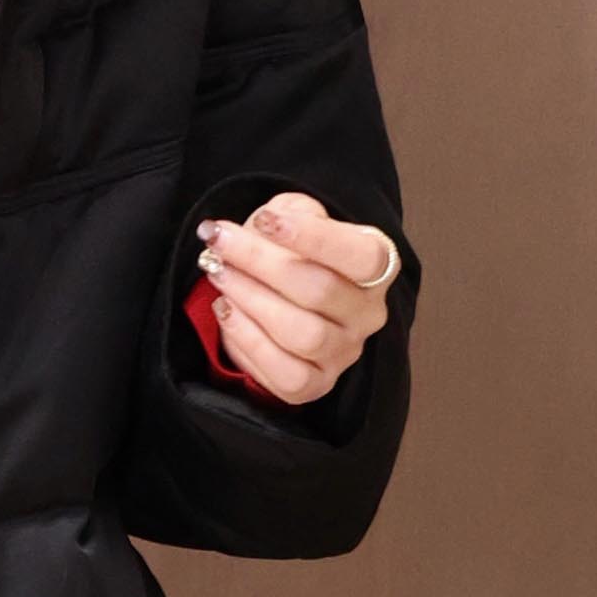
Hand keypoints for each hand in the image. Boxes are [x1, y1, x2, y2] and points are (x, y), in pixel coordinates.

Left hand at [192, 189, 402, 403]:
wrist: (275, 299)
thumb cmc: (289, 254)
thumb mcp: (295, 219)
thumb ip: (291, 212)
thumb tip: (269, 223)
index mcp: (378, 268)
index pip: (362, 257)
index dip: (314, 237)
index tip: (264, 220)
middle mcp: (368, 313)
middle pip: (320, 290)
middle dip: (260, 261)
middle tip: (220, 243)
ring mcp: (345, 353)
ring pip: (302, 333)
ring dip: (250, 299)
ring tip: (218, 274)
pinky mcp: (316, 384)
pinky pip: (285, 372)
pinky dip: (247, 340)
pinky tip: (225, 310)